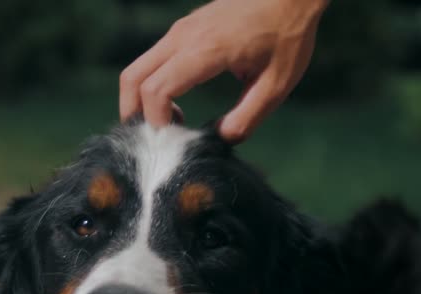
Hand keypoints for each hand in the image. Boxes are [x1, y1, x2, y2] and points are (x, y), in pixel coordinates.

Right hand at [119, 0, 328, 142]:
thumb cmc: (288, 35)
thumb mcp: (277, 85)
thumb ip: (247, 118)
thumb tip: (219, 138)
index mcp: (204, 51)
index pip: (155, 91)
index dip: (156, 122)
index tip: (175, 139)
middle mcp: (182, 37)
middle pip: (132, 78)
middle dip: (134, 113)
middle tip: (157, 136)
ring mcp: (179, 30)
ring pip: (137, 68)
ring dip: (142, 100)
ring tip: (172, 119)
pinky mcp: (183, 28)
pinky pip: (152, 60)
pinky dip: (152, 85)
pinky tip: (179, 101)